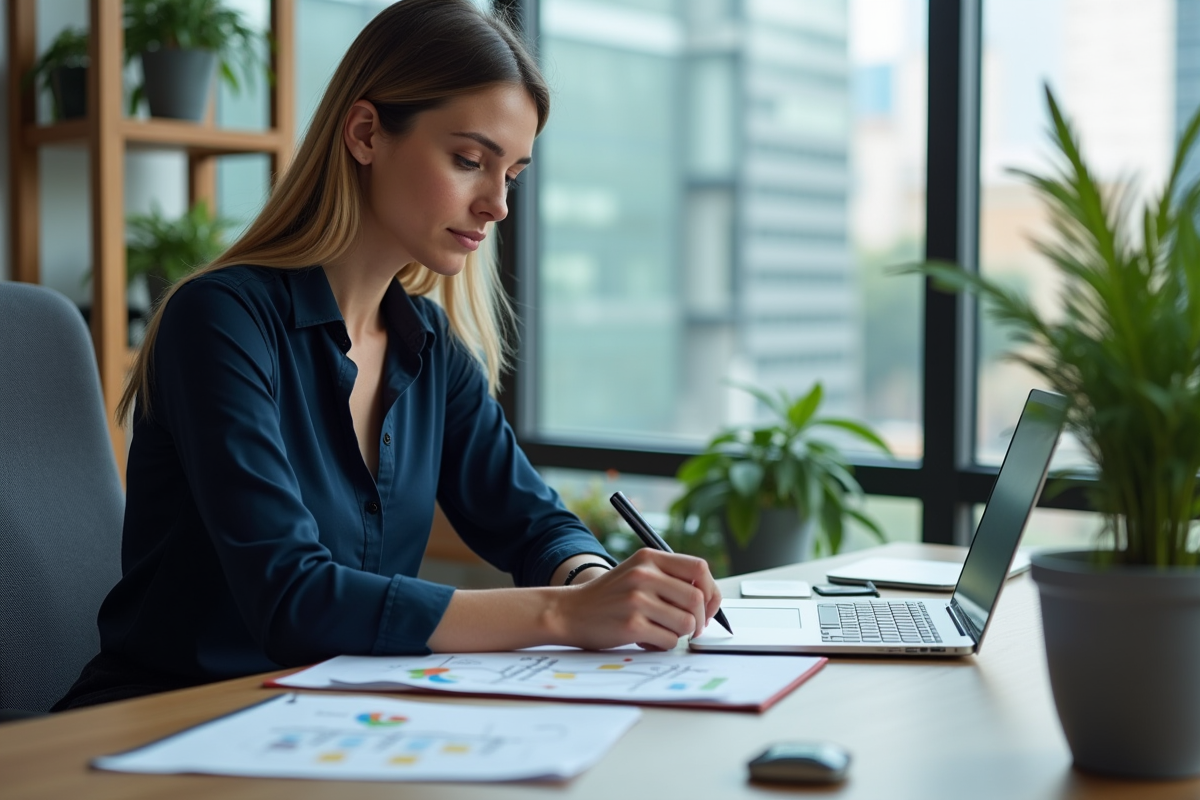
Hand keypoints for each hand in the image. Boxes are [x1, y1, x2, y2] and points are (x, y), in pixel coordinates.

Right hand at [549, 549, 722, 650]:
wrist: (568, 612)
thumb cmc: (608, 597)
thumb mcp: (636, 572)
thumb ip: (668, 578)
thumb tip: (710, 599)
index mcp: (649, 557)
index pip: (699, 568)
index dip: (711, 590)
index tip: (708, 606)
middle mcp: (644, 575)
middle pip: (697, 599)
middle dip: (700, 619)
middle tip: (691, 628)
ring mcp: (637, 600)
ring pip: (686, 623)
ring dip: (680, 634)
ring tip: (661, 631)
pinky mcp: (632, 625)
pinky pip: (669, 641)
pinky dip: (663, 645)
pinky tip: (646, 640)